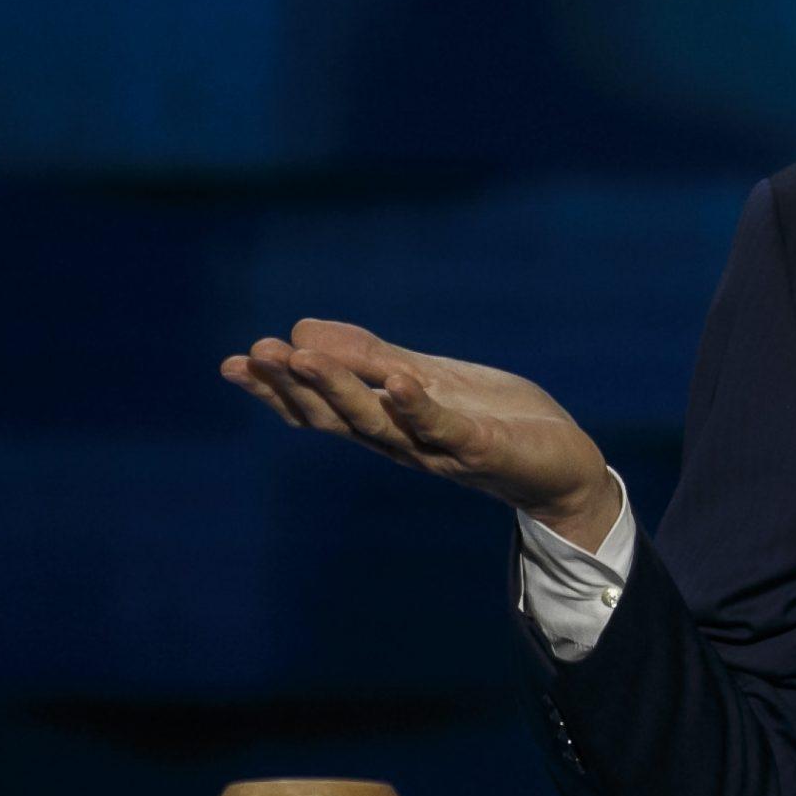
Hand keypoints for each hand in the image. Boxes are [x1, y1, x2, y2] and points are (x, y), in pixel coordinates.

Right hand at [221, 319, 618, 547]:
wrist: (562, 464)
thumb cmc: (494, 420)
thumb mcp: (429, 379)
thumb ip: (374, 359)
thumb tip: (304, 331)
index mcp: (386, 423)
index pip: (320, 408)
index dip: (276, 389)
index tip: (233, 362)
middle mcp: (402, 443)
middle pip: (335, 418)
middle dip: (293, 387)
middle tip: (253, 355)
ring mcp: (439, 449)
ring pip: (378, 423)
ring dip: (340, 390)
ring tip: (302, 357)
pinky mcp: (481, 448)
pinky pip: (444, 427)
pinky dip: (418, 405)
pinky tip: (398, 379)